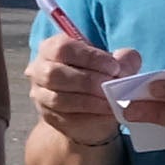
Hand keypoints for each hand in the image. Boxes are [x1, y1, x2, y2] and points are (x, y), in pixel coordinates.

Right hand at [31, 19, 139, 149]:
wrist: (90, 111)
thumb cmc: (99, 77)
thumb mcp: (114, 65)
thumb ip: (123, 59)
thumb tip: (125, 64)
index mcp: (52, 48)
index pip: (63, 48)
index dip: (89, 57)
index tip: (114, 67)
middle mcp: (39, 69)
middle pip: (55, 73)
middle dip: (87, 80)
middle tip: (111, 85)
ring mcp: (40, 95)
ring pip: (58, 98)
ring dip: (88, 100)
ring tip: (110, 100)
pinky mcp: (47, 116)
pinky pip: (63, 116)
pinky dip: (87, 114)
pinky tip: (105, 111)